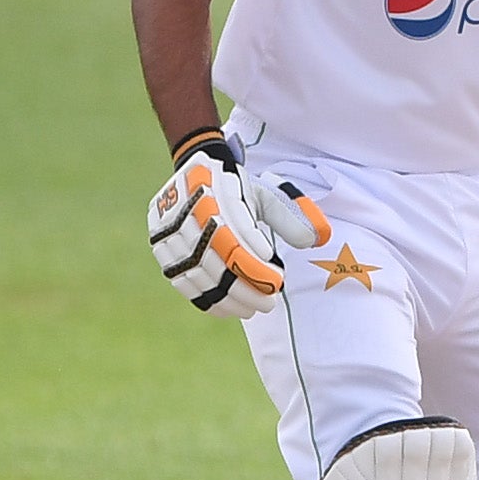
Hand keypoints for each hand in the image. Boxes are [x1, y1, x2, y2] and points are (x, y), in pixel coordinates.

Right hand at [149, 139, 314, 319]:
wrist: (193, 170)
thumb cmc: (236, 187)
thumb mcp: (266, 193)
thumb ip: (290, 217)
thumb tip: (318, 240)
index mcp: (213, 191)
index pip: (234, 236)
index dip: (254, 262)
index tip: (277, 280)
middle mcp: (186, 210)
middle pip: (216, 259)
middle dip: (244, 286)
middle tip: (269, 304)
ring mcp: (169, 229)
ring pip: (198, 273)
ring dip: (227, 297)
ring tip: (252, 309)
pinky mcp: (160, 244)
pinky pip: (181, 279)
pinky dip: (204, 298)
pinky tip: (227, 310)